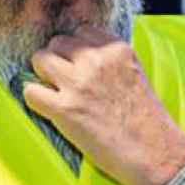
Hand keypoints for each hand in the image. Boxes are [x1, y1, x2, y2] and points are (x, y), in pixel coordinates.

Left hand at [22, 24, 184, 184]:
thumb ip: (110, 60)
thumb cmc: (146, 120)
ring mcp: (79, 83)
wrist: (153, 154)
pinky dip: (34, 99)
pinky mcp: (65, 109)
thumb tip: (81, 54)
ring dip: (43, 75)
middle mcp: (97, 61)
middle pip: (57, 42)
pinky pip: (30, 91)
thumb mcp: (134, 74)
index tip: (78, 63)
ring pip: (40, 60)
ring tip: (55, 92)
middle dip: (57, 59)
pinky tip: (47, 108)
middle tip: (64, 80)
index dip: (76, 49)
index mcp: (117, 50)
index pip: (81, 31)